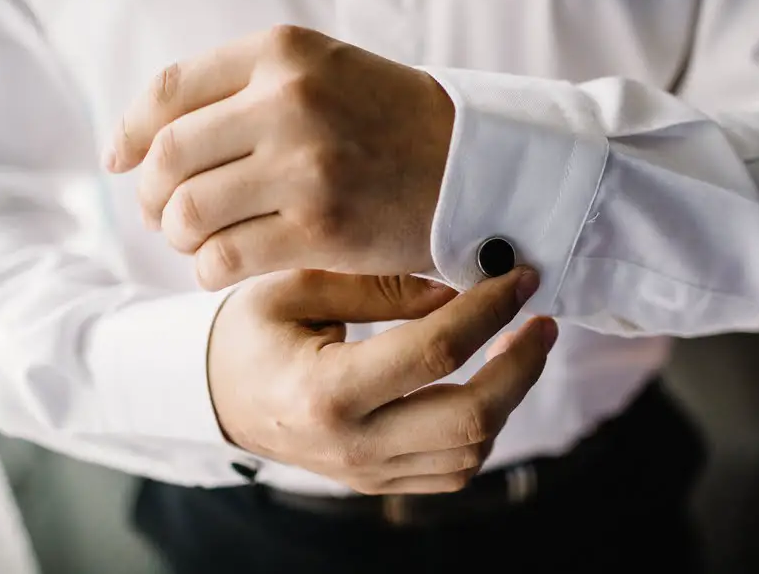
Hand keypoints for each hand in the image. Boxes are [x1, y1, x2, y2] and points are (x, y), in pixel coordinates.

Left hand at [106, 25, 454, 290]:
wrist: (476, 164)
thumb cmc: (391, 123)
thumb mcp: (322, 73)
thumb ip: (244, 90)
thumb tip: (144, 137)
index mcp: (284, 53)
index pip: (170, 92)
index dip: (131, 131)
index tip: (118, 160)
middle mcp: (290, 101)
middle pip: (169, 156)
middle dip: (149, 194)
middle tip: (157, 214)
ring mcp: (306, 166)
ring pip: (188, 212)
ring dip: (177, 236)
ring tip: (193, 241)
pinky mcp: (322, 229)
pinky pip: (225, 257)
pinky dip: (207, 270)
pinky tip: (219, 267)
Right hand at [207, 267, 555, 494]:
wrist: (218, 396)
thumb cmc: (252, 332)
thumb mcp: (295, 288)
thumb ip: (376, 287)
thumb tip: (454, 290)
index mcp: (326, 392)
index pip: (433, 353)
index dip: (488, 310)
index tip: (518, 277)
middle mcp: (353, 444)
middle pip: (471, 418)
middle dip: (522, 367)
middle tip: (540, 321)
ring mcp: (368, 472)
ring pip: (471, 450)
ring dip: (509, 396)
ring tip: (514, 344)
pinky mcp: (379, 482)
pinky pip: (453, 469)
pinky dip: (484, 428)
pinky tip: (484, 383)